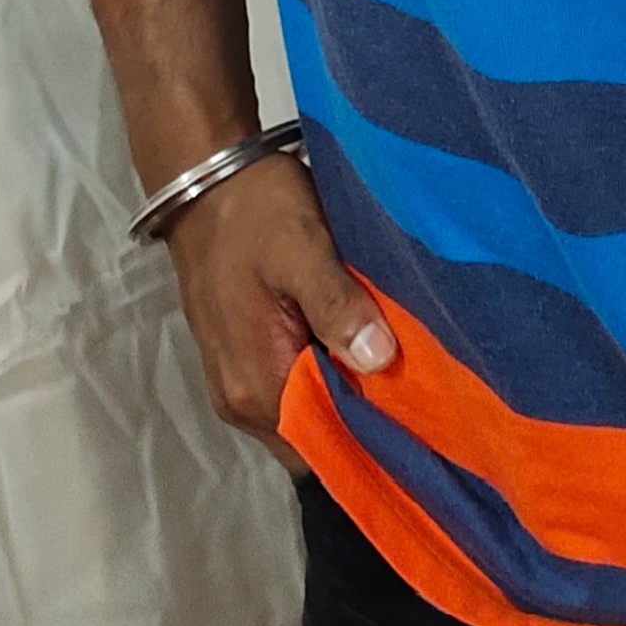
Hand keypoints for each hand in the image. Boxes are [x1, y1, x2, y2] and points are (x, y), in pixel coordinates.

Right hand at [163, 153, 395, 464]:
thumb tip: (378, 360)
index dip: (374, 436)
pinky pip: (288, 390)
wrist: (202, 178)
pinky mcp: (238, 359)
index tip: (423, 416)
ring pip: (304, 414)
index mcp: (258, 385)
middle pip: (316, 437)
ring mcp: (235, 382)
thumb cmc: (254, 212)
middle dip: (363, 417)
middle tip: (418, 387)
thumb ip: (337, 305)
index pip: (326, 447)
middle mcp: (241, 401)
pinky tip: (355, 348)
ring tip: (394, 366)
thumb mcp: (303, 248)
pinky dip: (322, 377)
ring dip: (344, 395)